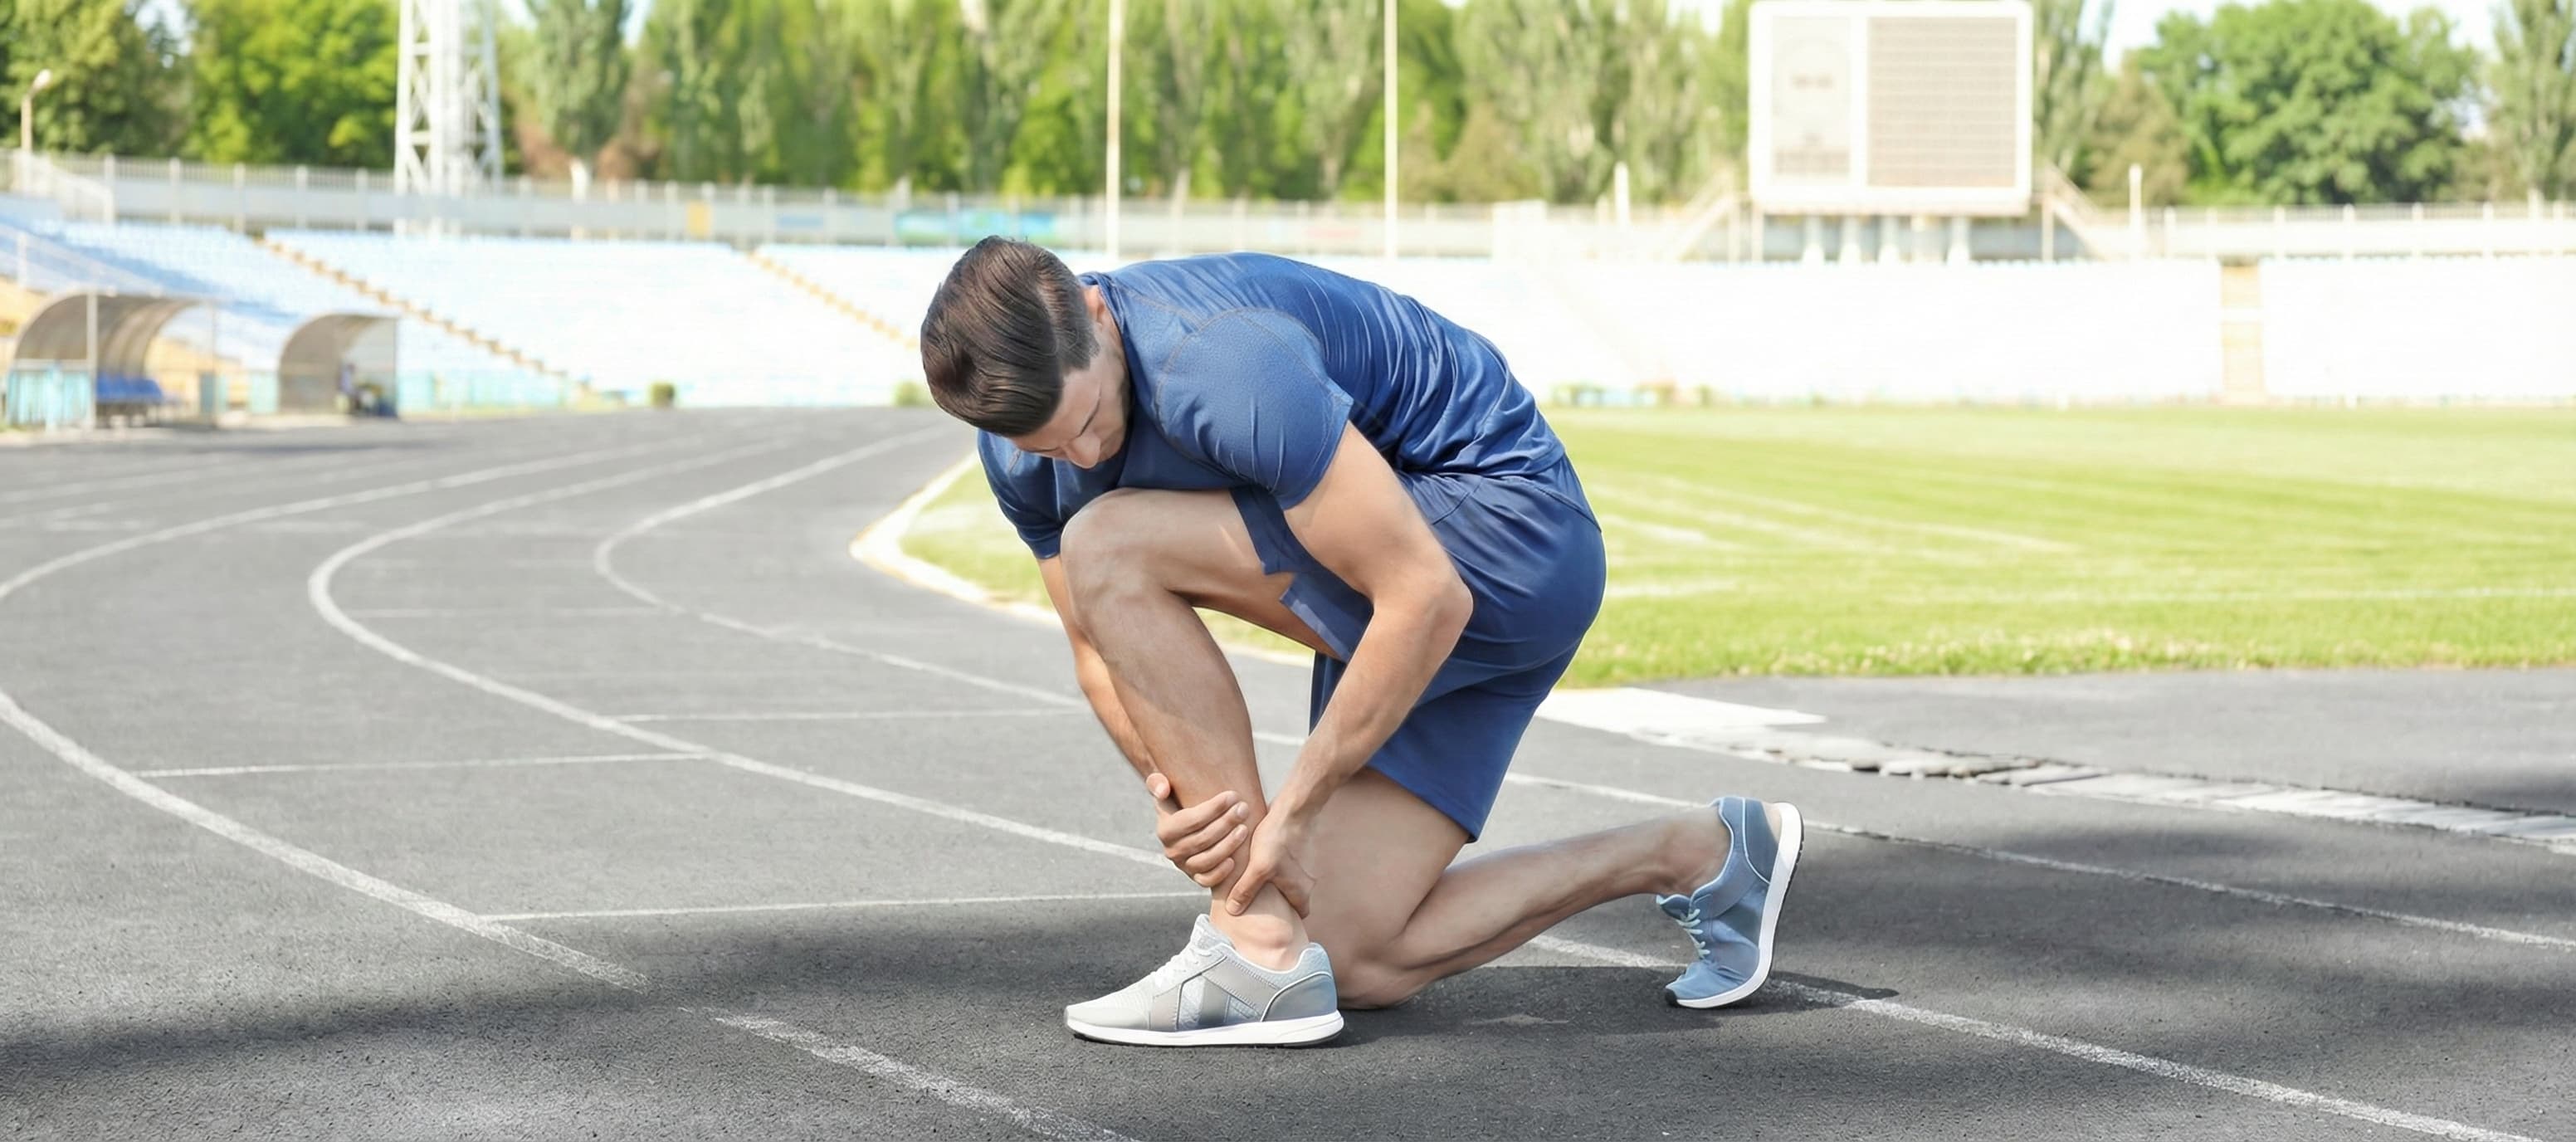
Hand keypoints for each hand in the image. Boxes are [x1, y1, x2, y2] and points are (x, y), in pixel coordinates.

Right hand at [1146, 772, 1251, 887]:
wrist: (1190, 824)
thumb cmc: (1180, 802)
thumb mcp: (1165, 789)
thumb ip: (1157, 782)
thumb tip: (1162, 790)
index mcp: (1165, 830)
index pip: (1190, 820)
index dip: (1212, 808)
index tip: (1232, 795)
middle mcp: (1172, 851)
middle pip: (1201, 840)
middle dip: (1225, 823)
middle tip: (1243, 808)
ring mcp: (1184, 866)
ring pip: (1206, 861)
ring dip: (1227, 845)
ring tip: (1244, 828)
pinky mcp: (1196, 877)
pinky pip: (1207, 880)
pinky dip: (1220, 872)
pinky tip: (1235, 860)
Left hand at [1226, 808, 1317, 917]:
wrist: (1292, 808)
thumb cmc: (1279, 839)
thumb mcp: (1259, 869)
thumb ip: (1246, 891)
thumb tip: (1233, 911)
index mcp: (1301, 890)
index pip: (1299, 914)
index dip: (1286, 919)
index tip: (1270, 919)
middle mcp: (1305, 880)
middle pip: (1292, 899)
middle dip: (1276, 902)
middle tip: (1257, 902)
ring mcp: (1301, 865)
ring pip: (1287, 882)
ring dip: (1273, 883)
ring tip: (1254, 881)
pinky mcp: (1294, 851)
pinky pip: (1283, 866)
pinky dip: (1272, 867)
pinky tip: (1257, 862)